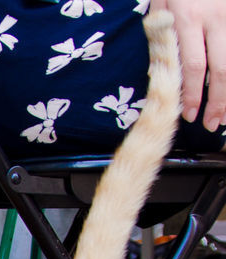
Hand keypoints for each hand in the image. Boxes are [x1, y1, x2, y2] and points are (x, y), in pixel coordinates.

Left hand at [151, 0, 225, 131]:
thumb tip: (159, 70)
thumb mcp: (160, 4)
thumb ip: (160, 33)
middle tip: (213, 125)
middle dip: (217, 101)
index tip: (190, 115)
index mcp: (187, 20)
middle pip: (220, 69)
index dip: (193, 94)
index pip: (193, 67)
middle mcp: (214, 19)